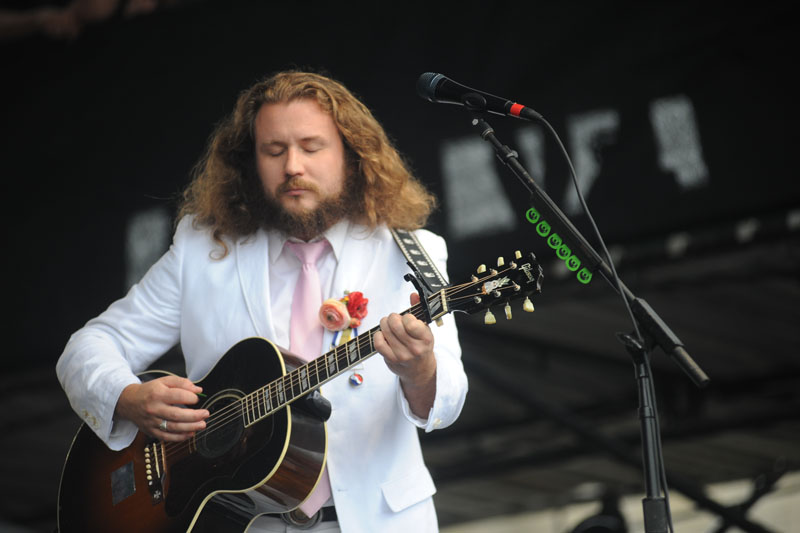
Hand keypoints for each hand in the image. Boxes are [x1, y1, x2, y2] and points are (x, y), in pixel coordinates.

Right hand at [116, 375, 208, 441]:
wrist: (128, 402)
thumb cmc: (149, 391)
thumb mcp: (164, 381)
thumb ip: (182, 383)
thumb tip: (198, 389)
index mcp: (157, 394)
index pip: (178, 396)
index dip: (191, 398)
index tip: (197, 398)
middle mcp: (154, 409)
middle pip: (177, 415)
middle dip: (194, 416)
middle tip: (205, 414)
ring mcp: (152, 422)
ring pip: (173, 428)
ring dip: (190, 427)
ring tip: (202, 424)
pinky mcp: (151, 431)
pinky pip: (167, 437)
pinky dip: (180, 437)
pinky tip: (190, 433)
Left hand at [374, 293, 436, 416]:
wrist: (419, 370)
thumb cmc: (421, 345)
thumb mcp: (425, 328)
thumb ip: (419, 310)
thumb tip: (413, 294)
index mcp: (426, 338)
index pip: (410, 321)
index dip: (406, 316)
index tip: (407, 319)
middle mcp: (415, 348)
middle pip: (395, 324)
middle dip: (392, 317)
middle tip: (394, 319)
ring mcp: (402, 355)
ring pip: (385, 331)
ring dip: (384, 324)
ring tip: (388, 325)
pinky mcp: (391, 360)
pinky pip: (378, 343)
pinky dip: (378, 335)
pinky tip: (383, 335)